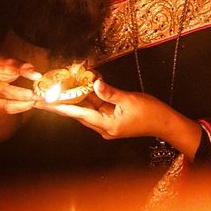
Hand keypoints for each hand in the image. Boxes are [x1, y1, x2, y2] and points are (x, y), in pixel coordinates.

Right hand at [0, 56, 40, 114]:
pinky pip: (4, 111)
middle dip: (22, 103)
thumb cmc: (0, 63)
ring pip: (4, 110)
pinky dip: (17, 108)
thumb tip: (37, 75)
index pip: (3, 90)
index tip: (33, 94)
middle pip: (3, 104)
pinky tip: (26, 103)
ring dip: (21, 107)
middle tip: (37, 99)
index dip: (19, 93)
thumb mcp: (10, 60)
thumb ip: (23, 67)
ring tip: (34, 101)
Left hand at [41, 78, 201, 155]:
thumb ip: (110, 92)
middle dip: (63, 104)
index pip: (79, 114)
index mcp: (107, 125)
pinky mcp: (112, 119)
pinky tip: (81, 89)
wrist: (165, 123)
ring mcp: (108, 124)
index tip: (45, 104)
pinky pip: (96, 108)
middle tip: (46, 96)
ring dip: (75, 101)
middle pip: (79, 113)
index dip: (61, 107)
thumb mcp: (130, 99)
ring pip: (87, 110)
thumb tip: (95, 84)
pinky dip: (89, 99)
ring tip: (59, 92)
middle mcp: (104, 127)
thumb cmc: (150, 113)